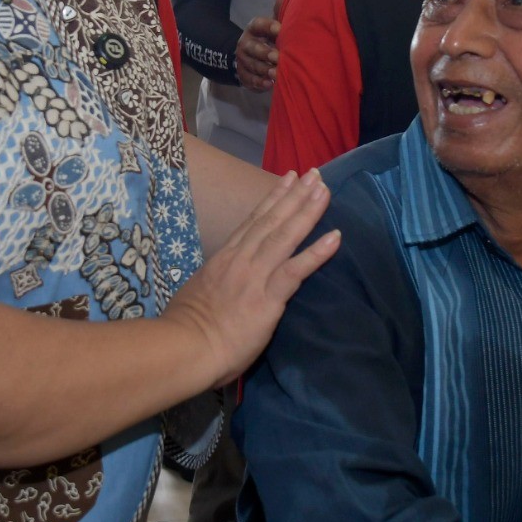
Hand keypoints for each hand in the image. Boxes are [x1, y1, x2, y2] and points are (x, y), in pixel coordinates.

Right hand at [162, 169, 339, 383]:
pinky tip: (336, 237)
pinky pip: (296, 270)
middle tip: (315, 174)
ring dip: (307, 211)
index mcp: (223, 258)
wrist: (185, 347)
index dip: (272, 199)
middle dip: (295, 195)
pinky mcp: (268, 297)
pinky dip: (317, 252)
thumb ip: (216, 281)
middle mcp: (240, 260)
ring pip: (285, 236)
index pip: (252, 221)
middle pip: (272, 220)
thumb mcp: (199, 291)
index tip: (288, 178)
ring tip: (325, 191)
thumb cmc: (186, 327)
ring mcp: (254, 276)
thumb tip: (221, 281)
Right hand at [235, 16, 280, 91]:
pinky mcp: (243, 75)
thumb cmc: (270, 40)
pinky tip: (269, 84)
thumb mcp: (273, 29)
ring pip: (252, 65)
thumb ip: (280, 18)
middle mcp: (245, 43)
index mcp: (254, 29)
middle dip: (265, 53)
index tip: (280, 29)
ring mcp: (242, 60)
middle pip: (253, 47)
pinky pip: (249, 79)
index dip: (268, 26)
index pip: (258, 24)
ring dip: (264, 69)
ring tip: (276, 73)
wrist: (250, 56)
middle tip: (277, 57)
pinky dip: (259, 83)